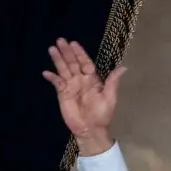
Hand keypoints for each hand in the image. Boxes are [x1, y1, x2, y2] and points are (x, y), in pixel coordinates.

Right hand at [42, 38, 125, 155]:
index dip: (80, 53)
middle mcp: (81, 80)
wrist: (91, 129)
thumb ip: (113, 82)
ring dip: (58, 60)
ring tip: (52, 49)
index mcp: (93, 80)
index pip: (85, 63)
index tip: (74, 43)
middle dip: (67, 52)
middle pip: (73, 63)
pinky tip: (46, 72)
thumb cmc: (102, 114)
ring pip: (64, 69)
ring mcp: (71, 86)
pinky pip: (56, 83)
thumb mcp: (110, 98)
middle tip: (61, 40)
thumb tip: (123, 67)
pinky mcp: (63, 94)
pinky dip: (52, 77)